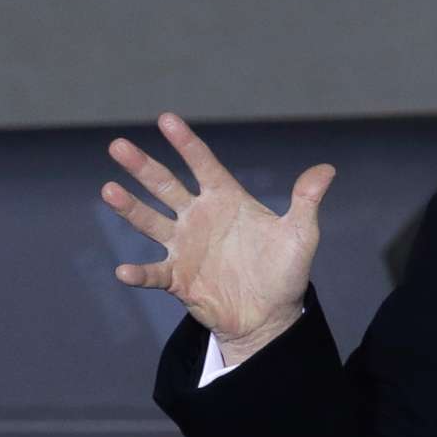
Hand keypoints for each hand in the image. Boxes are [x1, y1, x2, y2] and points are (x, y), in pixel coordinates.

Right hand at [101, 111, 334, 361]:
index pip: (202, 164)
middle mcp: (199, 217)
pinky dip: (139, 273)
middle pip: (165, 186)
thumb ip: (306, 201)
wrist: (270, 317)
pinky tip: (124, 270)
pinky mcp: (178, 278)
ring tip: (108, 190)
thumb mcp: (300, 236)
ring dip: (130, 208)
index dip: (186, 143)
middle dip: (142, 166)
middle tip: (117, 146)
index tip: (166, 119)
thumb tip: (327, 169)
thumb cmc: (284, 273)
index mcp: (226, 200)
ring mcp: (184, 246)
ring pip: (151, 221)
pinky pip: (154, 273)